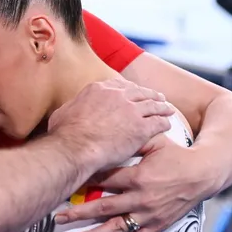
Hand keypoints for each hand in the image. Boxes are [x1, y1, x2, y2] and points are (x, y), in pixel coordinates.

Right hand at [48, 79, 172, 173]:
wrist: (76, 146)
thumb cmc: (65, 133)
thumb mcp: (64, 112)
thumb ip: (73, 107)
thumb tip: (69, 110)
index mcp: (98, 89)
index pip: (119, 85)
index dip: (129, 89)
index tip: (133, 92)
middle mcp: (117, 95)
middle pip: (139, 92)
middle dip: (149, 94)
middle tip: (157, 98)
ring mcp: (131, 110)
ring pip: (153, 104)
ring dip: (162, 106)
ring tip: (168, 109)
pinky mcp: (142, 127)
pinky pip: (159, 122)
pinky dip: (164, 122)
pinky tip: (167, 125)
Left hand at [55, 134, 212, 231]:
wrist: (201, 174)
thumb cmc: (175, 155)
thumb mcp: (154, 142)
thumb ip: (131, 139)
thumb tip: (106, 133)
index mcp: (138, 176)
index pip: (104, 180)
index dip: (84, 181)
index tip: (66, 182)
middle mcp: (141, 198)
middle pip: (104, 207)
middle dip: (79, 213)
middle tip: (59, 217)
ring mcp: (148, 215)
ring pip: (117, 228)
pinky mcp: (156, 225)